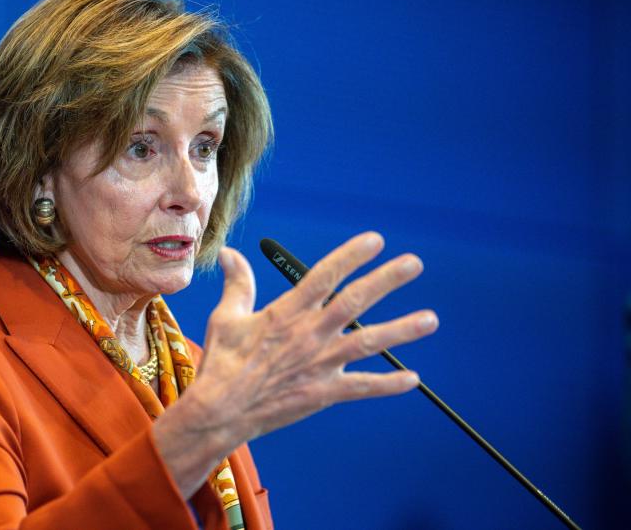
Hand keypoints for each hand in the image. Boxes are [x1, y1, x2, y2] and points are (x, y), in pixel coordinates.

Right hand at [153, 231, 436, 496]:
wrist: (220, 412)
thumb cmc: (222, 364)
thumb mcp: (226, 317)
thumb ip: (238, 283)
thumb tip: (229, 252)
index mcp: (286, 312)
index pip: (325, 275)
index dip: (351, 256)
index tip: (375, 241)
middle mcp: (309, 334)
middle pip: (354, 301)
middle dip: (386, 280)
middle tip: (413, 264)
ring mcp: (320, 364)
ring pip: (369, 342)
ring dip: (402, 330)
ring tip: (430, 319)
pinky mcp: (324, 392)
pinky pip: (363, 387)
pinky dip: (389, 384)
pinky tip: (412, 378)